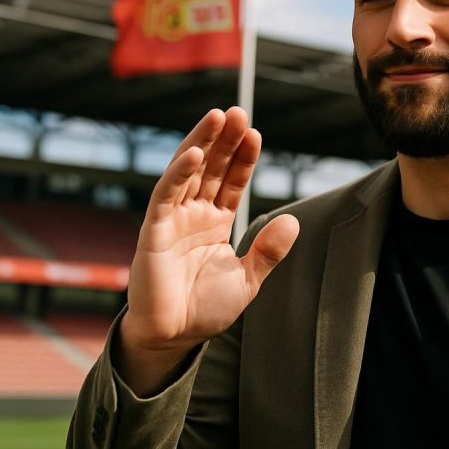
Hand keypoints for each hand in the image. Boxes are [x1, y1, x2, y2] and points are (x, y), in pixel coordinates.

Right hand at [116, 107, 298, 393]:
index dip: (242, 158)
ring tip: (219, 116)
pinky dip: (179, 172)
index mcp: (216, 222)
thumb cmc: (206, 308)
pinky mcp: (154, 230)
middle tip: (238, 111)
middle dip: (224, 139)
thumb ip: (268, 251)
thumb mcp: (248, 279)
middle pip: (211, 168)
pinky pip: (166, 195)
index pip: (231, 181)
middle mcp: (194, 214)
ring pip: (188, 171)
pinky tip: (195, 152)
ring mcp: (173, 219)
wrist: (174, 337)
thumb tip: (294, 222)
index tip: (255, 133)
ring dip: (202, 142)